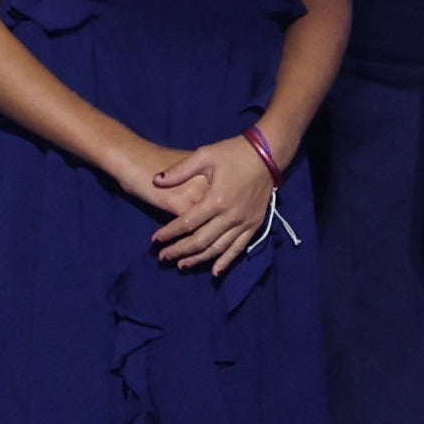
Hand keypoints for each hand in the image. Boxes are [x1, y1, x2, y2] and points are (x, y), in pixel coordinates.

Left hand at [150, 136, 275, 271]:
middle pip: (200, 241)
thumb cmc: (234, 152)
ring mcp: (244, 222)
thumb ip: (180, 171)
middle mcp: (230, 216)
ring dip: (199, 259)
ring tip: (182, 265)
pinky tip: (215, 271)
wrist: (268, 154)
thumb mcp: (205, 155)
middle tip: (163, 257)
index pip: (186, 223)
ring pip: (218, 248)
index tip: (155, 240)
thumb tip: (156, 181)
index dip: (169, 233)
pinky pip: (239, 248)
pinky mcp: (255, 224)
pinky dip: (227, 261)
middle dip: (180, 250)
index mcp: (216, 199)